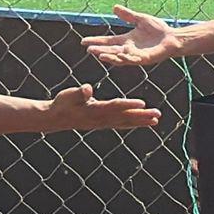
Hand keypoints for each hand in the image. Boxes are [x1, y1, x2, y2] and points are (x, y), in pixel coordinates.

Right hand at [46, 84, 160, 130]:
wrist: (55, 118)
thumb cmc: (62, 103)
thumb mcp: (68, 95)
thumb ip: (79, 93)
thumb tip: (87, 89)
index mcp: (95, 110)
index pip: (115, 106)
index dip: (129, 105)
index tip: (142, 103)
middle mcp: (102, 119)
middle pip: (125, 117)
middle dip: (142, 116)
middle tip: (158, 115)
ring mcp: (103, 123)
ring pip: (126, 122)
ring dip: (141, 121)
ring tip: (156, 120)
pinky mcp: (104, 124)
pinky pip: (121, 124)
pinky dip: (133, 123)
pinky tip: (142, 123)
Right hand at [81, 5, 177, 66]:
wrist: (173, 37)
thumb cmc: (158, 29)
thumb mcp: (140, 19)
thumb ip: (128, 15)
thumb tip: (114, 7)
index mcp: (126, 40)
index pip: (108, 41)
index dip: (97, 41)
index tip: (84, 41)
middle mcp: (129, 49)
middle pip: (110, 51)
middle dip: (99, 50)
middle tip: (88, 49)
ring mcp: (136, 55)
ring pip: (119, 58)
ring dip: (110, 57)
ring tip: (100, 55)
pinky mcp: (145, 59)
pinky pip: (133, 59)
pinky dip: (126, 57)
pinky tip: (119, 54)